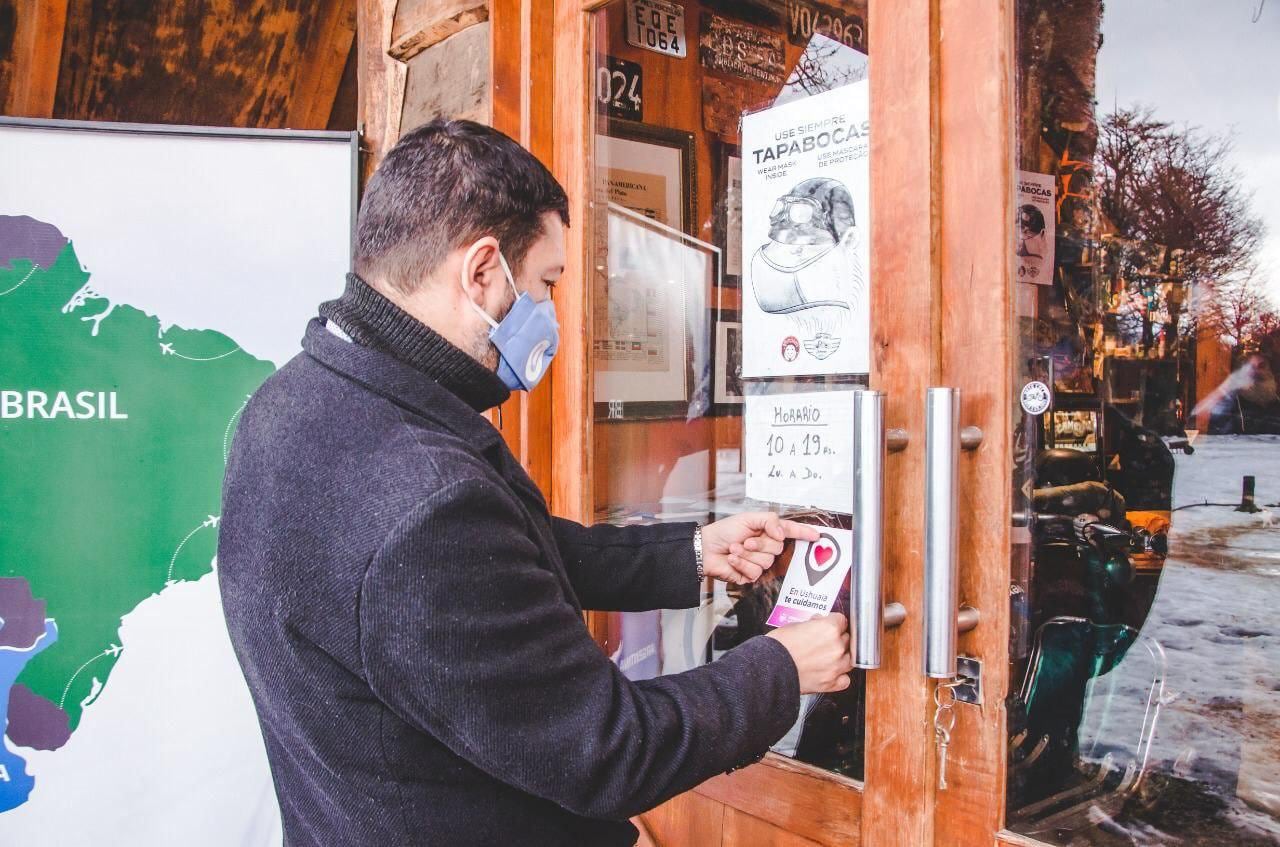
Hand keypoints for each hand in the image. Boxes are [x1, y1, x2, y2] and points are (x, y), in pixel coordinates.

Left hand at [700, 512, 819, 584]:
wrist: (705, 549)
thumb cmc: (724, 531)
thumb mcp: (748, 518)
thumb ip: (770, 521)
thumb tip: (782, 533)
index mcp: (768, 532)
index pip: (790, 532)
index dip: (803, 533)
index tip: (817, 535)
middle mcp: (766, 548)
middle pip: (778, 548)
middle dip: (760, 544)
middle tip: (746, 540)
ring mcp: (760, 563)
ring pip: (766, 561)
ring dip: (747, 554)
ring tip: (735, 549)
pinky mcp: (751, 576)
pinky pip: (755, 572)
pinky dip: (741, 564)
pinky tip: (732, 559)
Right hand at [766, 613, 853, 693]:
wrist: (769, 669)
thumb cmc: (778, 646)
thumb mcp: (794, 625)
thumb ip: (812, 624)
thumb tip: (818, 623)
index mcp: (829, 628)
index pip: (842, 620)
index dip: (833, 622)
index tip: (829, 624)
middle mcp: (836, 647)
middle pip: (847, 639)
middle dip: (837, 638)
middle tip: (824, 641)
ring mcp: (836, 666)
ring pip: (849, 659)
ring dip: (841, 656)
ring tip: (827, 656)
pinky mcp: (831, 683)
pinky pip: (845, 679)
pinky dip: (840, 676)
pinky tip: (831, 672)